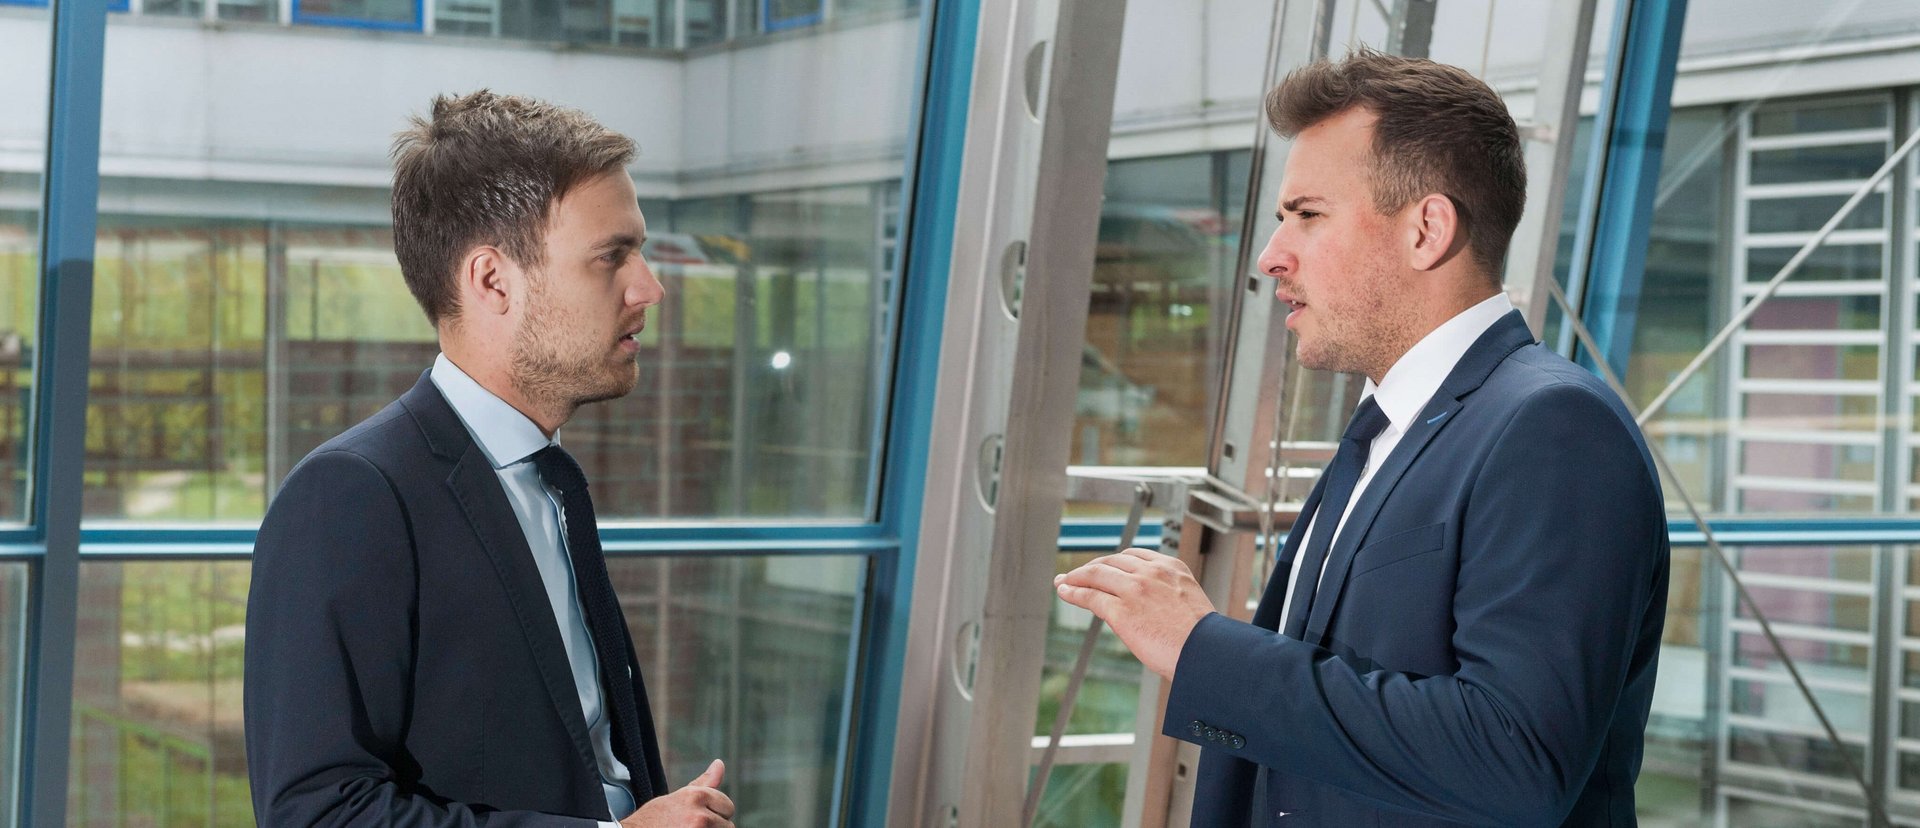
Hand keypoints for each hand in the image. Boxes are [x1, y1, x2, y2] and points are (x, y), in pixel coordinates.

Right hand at [620, 759, 733, 827]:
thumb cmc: (653, 819)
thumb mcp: (678, 797)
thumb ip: (703, 784)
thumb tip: (719, 763)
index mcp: (696, 796)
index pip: (727, 806)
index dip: (714, 813)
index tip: (696, 817)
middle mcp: (700, 816)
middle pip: (728, 825)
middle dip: (714, 827)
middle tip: (689, 826)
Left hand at [1054, 547, 1213, 679]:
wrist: (1207, 653)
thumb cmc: (1203, 639)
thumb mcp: (1187, 603)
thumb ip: (1167, 596)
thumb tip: (1149, 608)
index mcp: (1171, 567)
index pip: (1134, 556)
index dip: (1113, 562)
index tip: (1104, 567)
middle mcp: (1151, 572)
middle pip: (1112, 562)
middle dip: (1091, 567)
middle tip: (1077, 574)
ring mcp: (1135, 589)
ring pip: (1097, 575)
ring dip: (1076, 577)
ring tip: (1064, 582)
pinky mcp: (1121, 610)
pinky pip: (1090, 596)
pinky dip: (1073, 592)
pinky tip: (1065, 592)